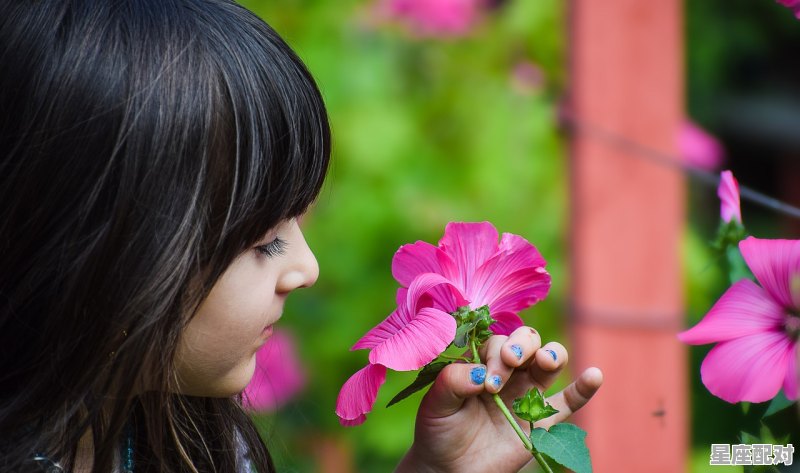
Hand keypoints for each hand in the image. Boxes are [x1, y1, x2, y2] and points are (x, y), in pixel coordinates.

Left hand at [396, 326, 602, 472]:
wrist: (449, 468)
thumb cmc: (439, 430)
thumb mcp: (436, 403)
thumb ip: (453, 381)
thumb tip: (481, 374)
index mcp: (481, 362)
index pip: (496, 342)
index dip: (495, 354)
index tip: (486, 381)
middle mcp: (508, 372)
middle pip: (526, 341)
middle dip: (522, 344)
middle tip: (510, 361)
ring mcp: (527, 394)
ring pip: (549, 362)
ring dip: (551, 354)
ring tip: (545, 361)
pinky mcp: (542, 421)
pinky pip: (569, 401)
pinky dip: (585, 388)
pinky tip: (594, 375)